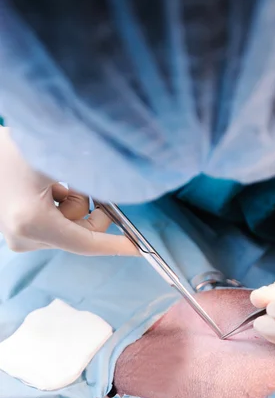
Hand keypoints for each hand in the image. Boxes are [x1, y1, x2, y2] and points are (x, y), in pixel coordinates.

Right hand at [0, 127, 137, 255]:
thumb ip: (91, 176)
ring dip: (74, 203)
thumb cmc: (12, 149)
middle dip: (91, 210)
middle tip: (86, 185)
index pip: (86, 243)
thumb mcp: (55, 158)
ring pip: (70, 227)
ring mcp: (20, 238)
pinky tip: (47, 187)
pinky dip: (62, 206)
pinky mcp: (20, 233)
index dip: (115, 245)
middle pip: (80, 234)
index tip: (138, 248)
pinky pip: (57, 224)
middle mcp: (25, 237)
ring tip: (57, 182)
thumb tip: (125, 183)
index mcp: (33, 222)